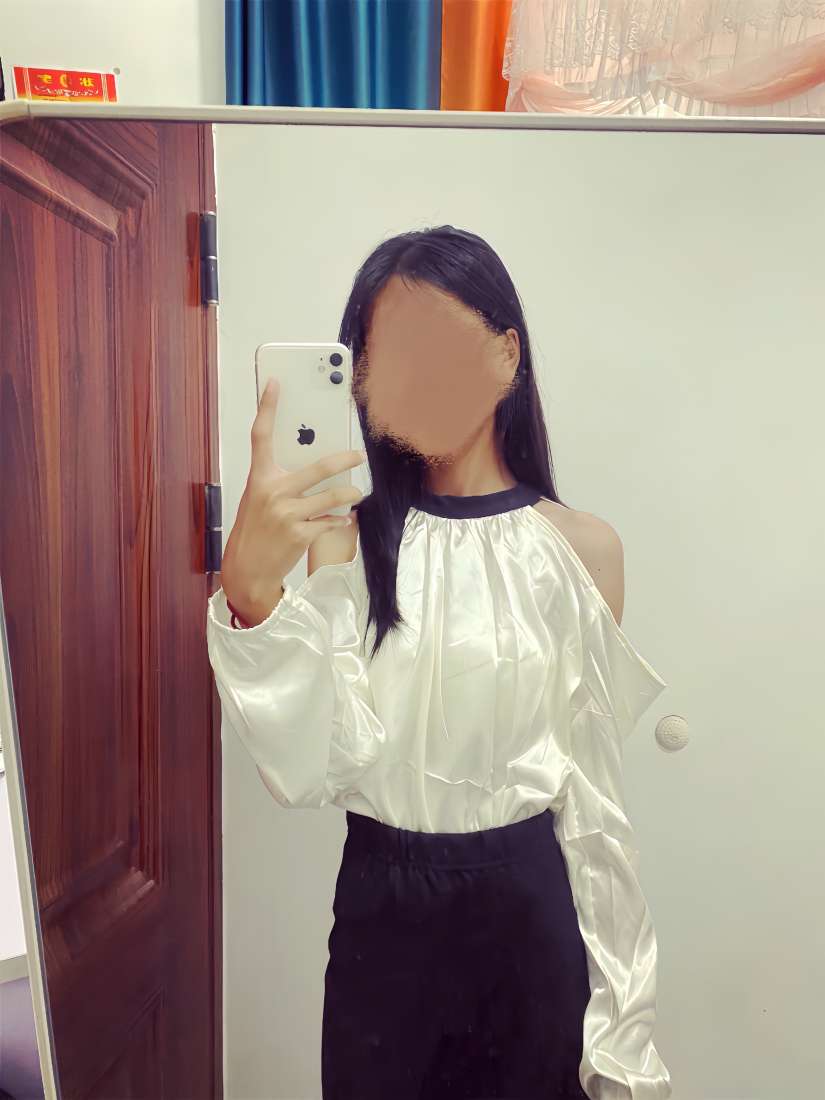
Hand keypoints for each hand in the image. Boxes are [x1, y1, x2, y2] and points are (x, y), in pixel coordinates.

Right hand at [221, 377, 364, 623]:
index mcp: (259, 479)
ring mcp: (288, 514)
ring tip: (357, 492)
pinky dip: (338, 520)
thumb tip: (311, 468)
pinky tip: (340, 520)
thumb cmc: (254, 531)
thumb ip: (279, 482)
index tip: (275, 385)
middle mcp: (273, 493)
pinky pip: (330, 521)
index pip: (261, 436)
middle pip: (318, 468)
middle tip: (358, 455)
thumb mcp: (258, 500)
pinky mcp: (301, 534)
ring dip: (350, 494)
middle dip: (344, 460)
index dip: (267, 408)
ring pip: (332, 497)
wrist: (248, 571)